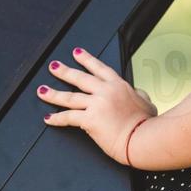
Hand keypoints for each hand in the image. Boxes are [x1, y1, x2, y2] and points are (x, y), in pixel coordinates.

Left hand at [39, 47, 155, 164]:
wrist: (143, 137)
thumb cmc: (148, 124)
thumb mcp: (147, 103)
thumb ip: (139, 95)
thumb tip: (138, 94)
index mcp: (119, 86)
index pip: (99, 68)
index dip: (87, 59)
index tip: (77, 53)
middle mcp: (106, 91)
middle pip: (80, 78)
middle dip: (64, 71)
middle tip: (53, 66)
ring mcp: (96, 104)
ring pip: (70, 97)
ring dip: (53, 93)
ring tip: (42, 90)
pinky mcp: (89, 119)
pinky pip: (69, 117)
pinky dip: (56, 118)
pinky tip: (48, 118)